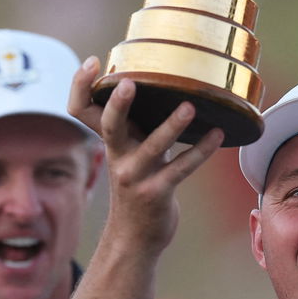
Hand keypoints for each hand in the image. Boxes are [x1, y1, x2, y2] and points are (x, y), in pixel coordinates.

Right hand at [70, 60, 221, 254]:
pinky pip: (182, 168)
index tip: (93, 61)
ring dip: (173, 126)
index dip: (80, 85)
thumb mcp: (130, 153)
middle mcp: (118, 156)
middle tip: (129, 82)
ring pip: (154, 146)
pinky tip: (218, 134)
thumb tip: (157, 85)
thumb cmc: (138, 184)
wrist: (135, 237)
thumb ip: (136, 125)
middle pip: (109, 125)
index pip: (82, 110)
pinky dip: (202, 150)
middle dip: (118, 104)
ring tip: (190, 106)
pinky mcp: (157, 193)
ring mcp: (136, 176)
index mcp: (110, 142)